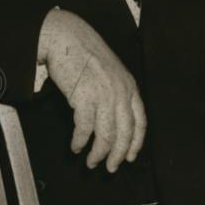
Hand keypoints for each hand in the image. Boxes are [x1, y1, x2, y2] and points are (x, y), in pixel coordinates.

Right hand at [37, 8, 146, 171]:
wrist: (65, 37)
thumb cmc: (83, 51)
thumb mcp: (110, 70)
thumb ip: (116, 91)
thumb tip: (112, 117)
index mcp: (129, 86)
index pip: (140, 123)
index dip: (135, 143)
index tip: (130, 157)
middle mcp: (120, 92)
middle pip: (124, 134)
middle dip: (118, 155)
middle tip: (110, 168)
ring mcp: (103, 96)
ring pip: (106, 135)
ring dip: (98, 153)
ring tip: (91, 162)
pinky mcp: (84, 98)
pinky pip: (84, 129)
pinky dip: (80, 141)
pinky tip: (76, 147)